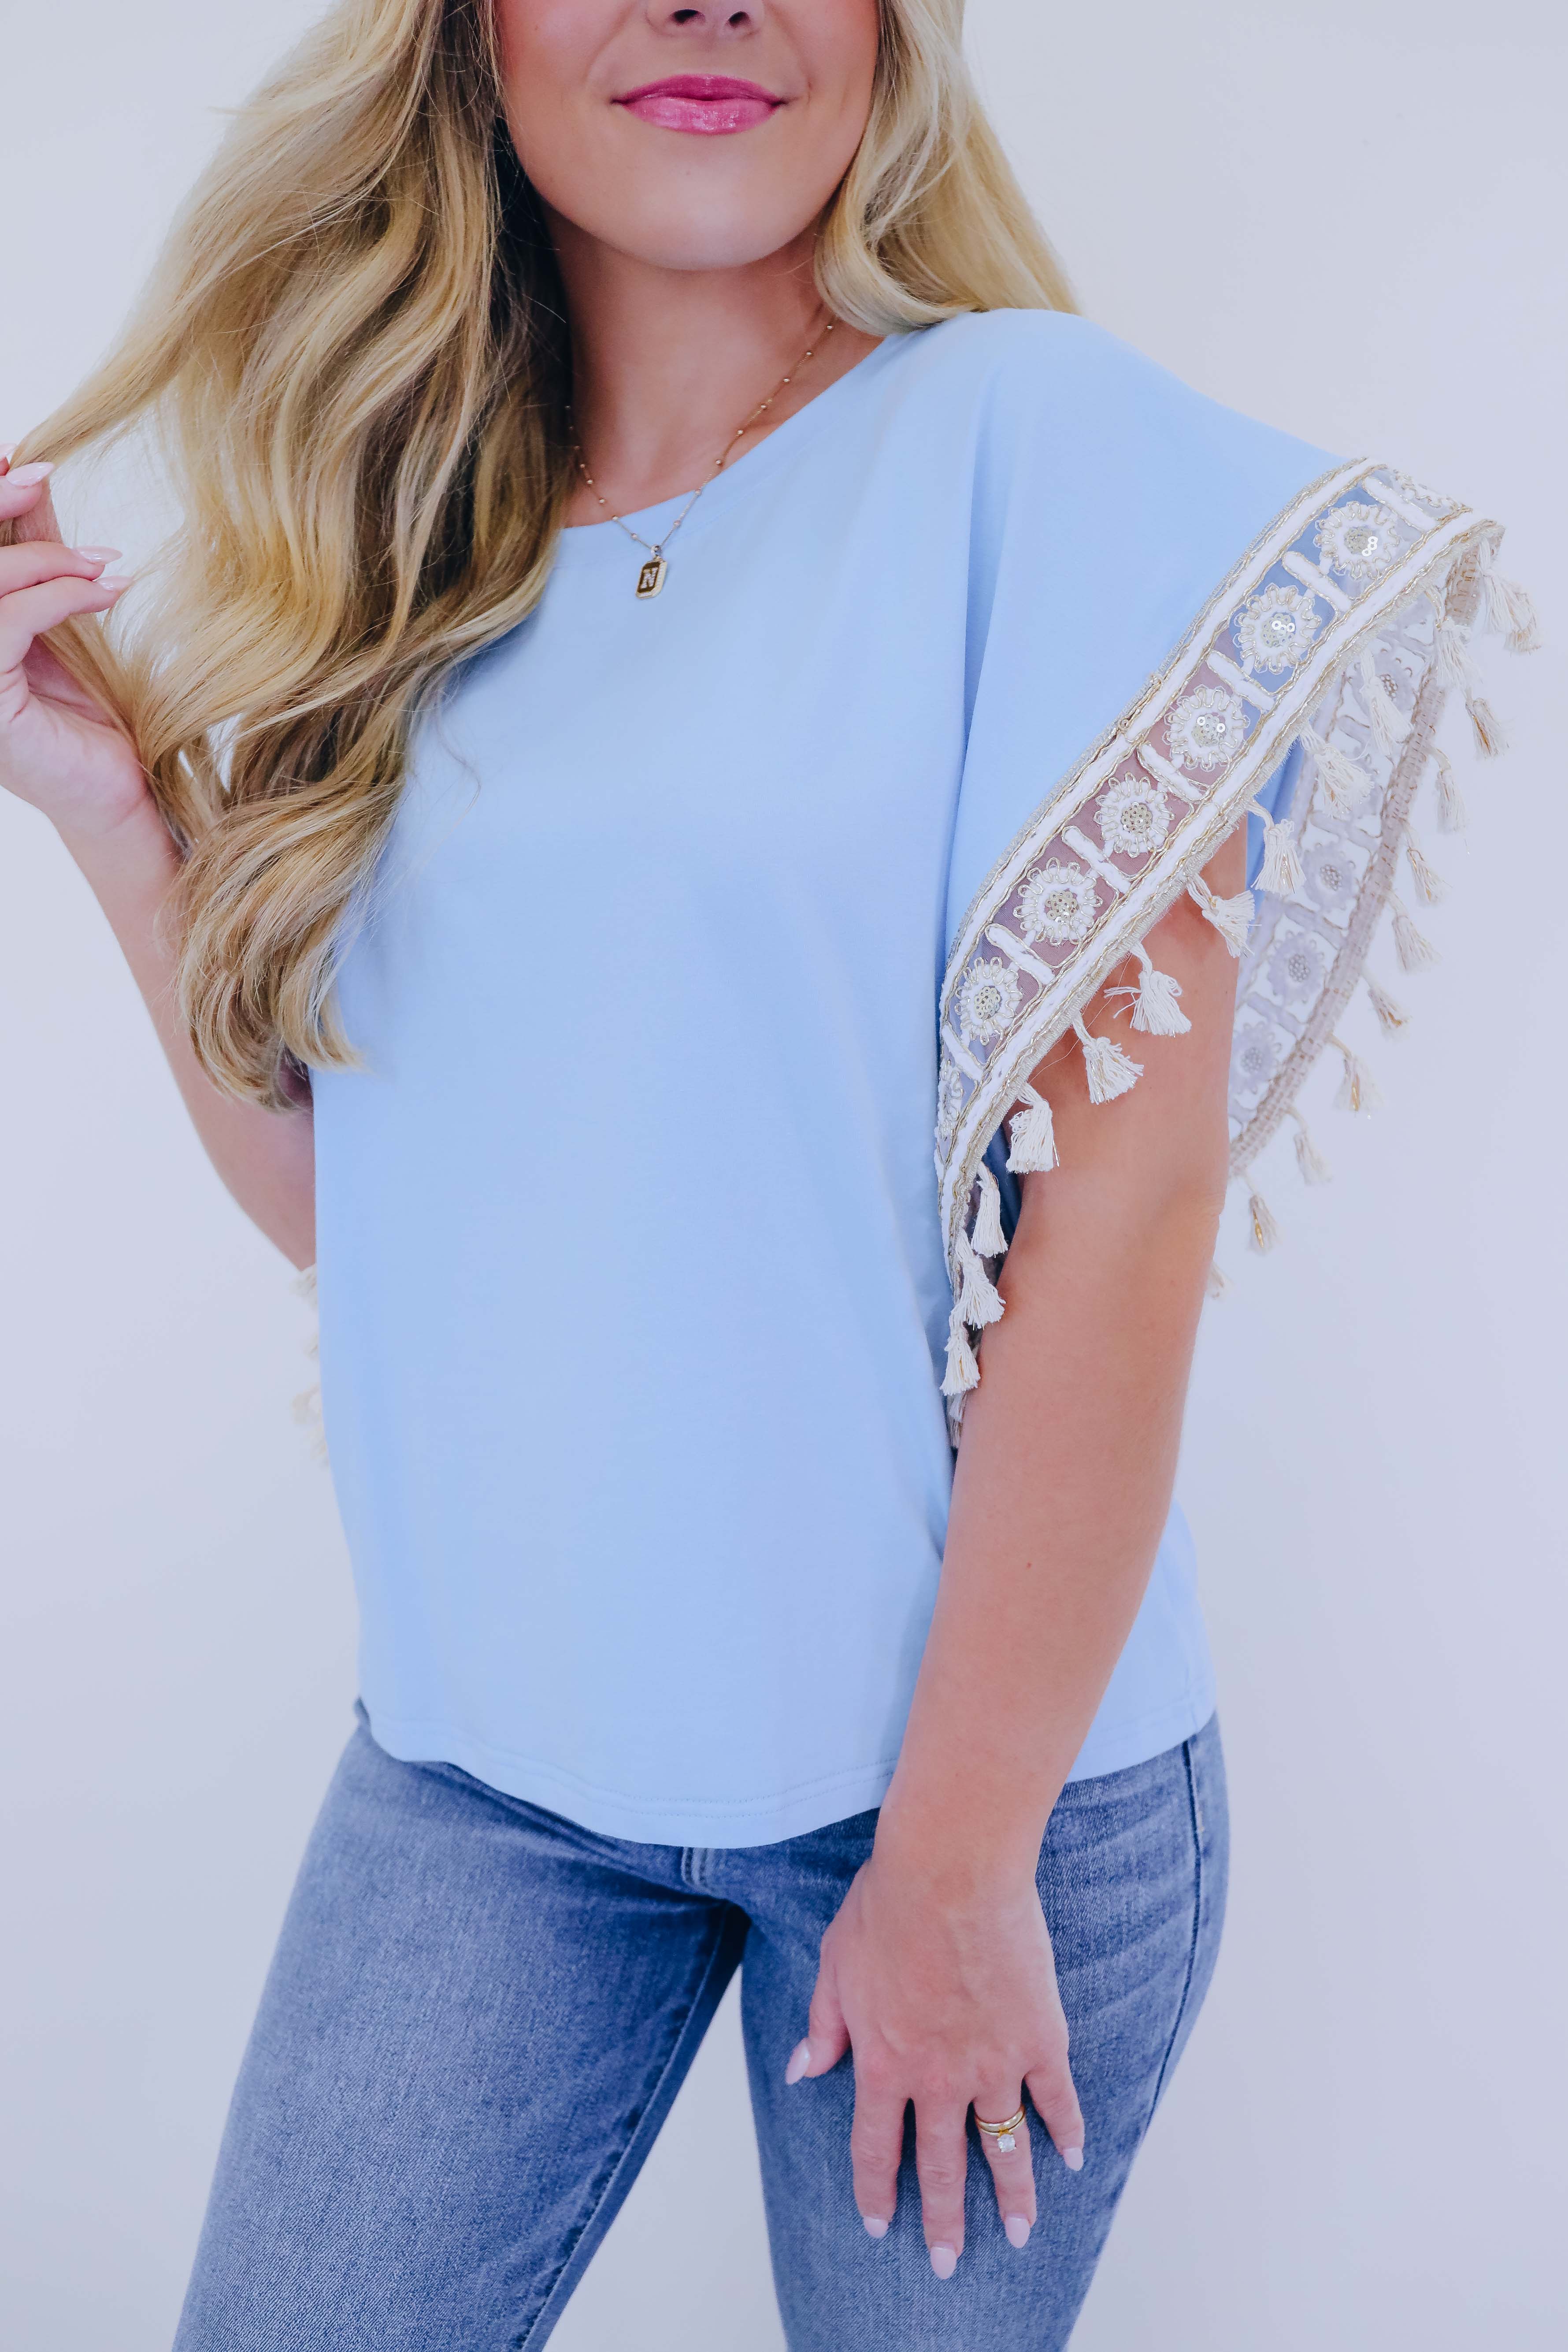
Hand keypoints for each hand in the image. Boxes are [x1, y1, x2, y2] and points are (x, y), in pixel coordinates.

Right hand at [0, 450, 146, 842]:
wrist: (118, 803)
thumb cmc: (90, 723)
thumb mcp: (60, 625)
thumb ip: (40, 565)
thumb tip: (34, 490)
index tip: (14, 456)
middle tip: (42, 473)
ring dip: (39, 555)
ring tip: (101, 558)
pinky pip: (6, 623)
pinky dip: (58, 595)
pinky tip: (104, 591)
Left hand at [787, 1840, 1084, 2276]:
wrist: (950, 1868)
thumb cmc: (886, 1904)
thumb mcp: (834, 1963)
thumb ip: (823, 2024)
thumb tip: (800, 2069)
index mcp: (884, 2063)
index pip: (876, 2148)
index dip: (877, 2192)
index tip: (881, 2227)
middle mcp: (938, 2077)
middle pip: (942, 2167)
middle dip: (946, 2222)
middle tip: (950, 2266)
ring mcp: (993, 2062)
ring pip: (1005, 2148)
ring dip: (1014, 2198)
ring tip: (1021, 2236)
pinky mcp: (1039, 2037)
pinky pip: (1057, 2099)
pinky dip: (1067, 2131)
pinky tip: (1074, 2159)